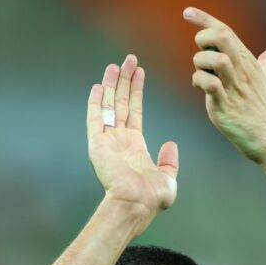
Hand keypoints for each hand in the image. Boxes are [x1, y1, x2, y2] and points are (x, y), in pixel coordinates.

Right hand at [87, 55, 178, 217]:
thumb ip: (169, 161)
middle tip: (128, 60)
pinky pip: (95, 119)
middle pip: (121, 103)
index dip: (137, 91)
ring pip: (109, 106)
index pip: (134, 111)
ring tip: (116, 65)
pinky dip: (96, 103)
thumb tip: (170, 144)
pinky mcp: (97, 145)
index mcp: (134, 147)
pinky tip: (99, 86)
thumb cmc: (152, 198)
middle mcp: (119, 141)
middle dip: (125, 81)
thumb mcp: (168, 178)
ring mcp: (107, 142)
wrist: (136, 205)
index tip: (139, 72)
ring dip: (112, 85)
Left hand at [183, 7, 265, 164]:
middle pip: (223, 37)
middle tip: (200, 50)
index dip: (205, 19)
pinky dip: (199, 81)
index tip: (187, 12)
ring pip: (216, 60)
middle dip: (204, 38)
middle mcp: (242, 71)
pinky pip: (210, 86)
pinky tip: (200, 87)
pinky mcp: (224, 106)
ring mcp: (234, 88)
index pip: (227, 32)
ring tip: (201, 74)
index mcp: (249, 62)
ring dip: (200, 63)